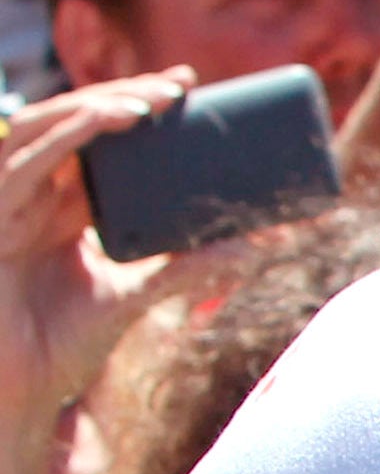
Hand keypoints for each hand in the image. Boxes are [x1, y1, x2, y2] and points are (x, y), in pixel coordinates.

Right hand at [0, 72, 187, 473]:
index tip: (192, 90)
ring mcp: (8, 196)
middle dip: (127, 95)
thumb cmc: (62, 347)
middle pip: (77, 122)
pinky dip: (65, 133)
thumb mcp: (135, 297)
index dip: (139, 106)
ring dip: (98, 105)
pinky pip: (22, 157)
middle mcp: (34, 191)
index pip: (101, 139)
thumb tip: (261, 247)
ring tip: (152, 102)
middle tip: (183, 85)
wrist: (17, 389)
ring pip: (48, 127)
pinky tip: (102, 120)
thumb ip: (188, 270)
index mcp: (64, 204)